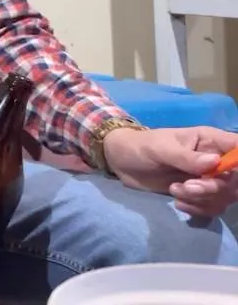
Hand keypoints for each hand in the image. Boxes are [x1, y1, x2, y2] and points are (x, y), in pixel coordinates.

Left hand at [103, 125, 237, 216]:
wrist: (122, 162)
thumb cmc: (141, 146)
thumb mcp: (161, 148)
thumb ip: (186, 157)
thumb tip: (216, 162)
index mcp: (211, 140)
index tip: (226, 175)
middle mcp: (216, 159)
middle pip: (234, 180)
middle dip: (214, 188)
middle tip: (187, 187)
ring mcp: (208, 178)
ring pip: (225, 196)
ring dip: (202, 199)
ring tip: (175, 190)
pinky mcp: (199, 194)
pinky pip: (212, 207)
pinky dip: (198, 209)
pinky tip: (178, 203)